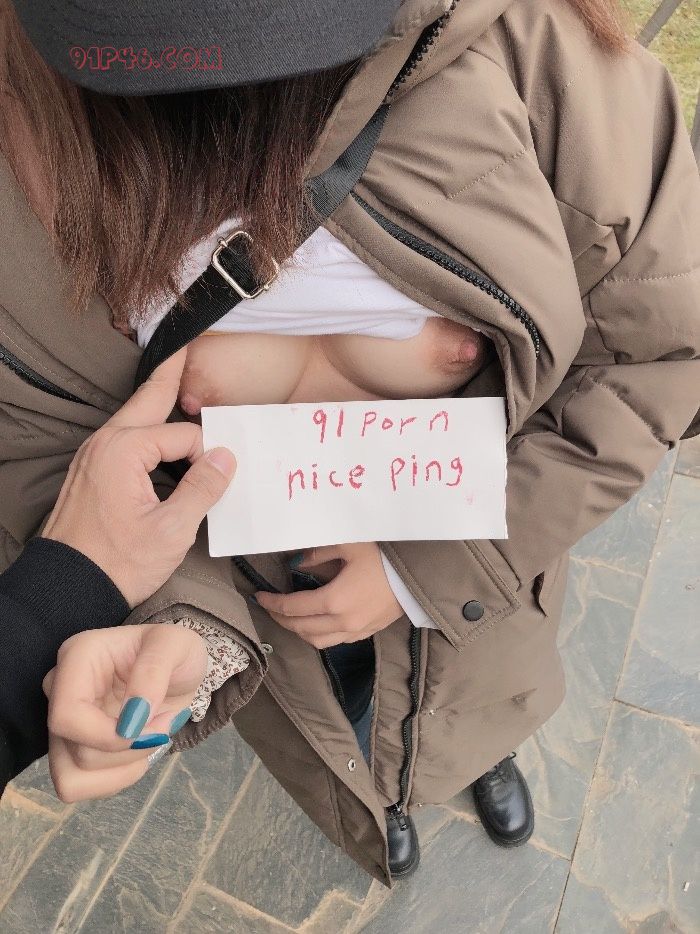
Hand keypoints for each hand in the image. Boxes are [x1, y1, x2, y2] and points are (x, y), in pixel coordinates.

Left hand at [42, 349, 235, 606]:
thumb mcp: (171, 529)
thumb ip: (203, 488)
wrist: (67, 588)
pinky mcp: (91, 471)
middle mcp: (104, 444)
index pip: (184, 436)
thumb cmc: (117, 562)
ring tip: (176, 380)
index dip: (207, 456)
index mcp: (124, 451)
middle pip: (148, 399)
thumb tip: (227, 456)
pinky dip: (145, 429)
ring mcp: (93, 456)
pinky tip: (158, 434)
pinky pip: (125, 438)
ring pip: (135, 418)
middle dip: (170, 374)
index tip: (218, 480)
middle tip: (185, 347)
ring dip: (158, 403)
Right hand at [43, 624, 206, 801]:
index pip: (67, 715)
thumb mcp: (176, 646)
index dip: (108, 735)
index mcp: (77, 657)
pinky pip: (81, 786)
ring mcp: (64, 723)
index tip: (151, 725)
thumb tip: (130, 721)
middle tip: (165, 723)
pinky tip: (139, 753)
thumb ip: (153, 673)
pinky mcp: (71, 748)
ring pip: (72, 777)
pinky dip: (117, 778)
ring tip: (151, 739)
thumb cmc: (174, 652)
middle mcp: (59, 690)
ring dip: (123, 769)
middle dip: (130, 749)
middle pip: (76, 750)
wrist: (176, 670)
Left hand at [255, 542, 402, 648]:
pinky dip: (319, 634)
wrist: (419, 574)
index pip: (292, 607)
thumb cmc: (384, 556)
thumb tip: (297, 562)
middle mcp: (342, 622)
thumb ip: (318, 553)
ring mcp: (356, 631)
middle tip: (269, 606)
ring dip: (298, 631)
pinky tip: (316, 622)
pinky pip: (335, 641)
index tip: (259, 595)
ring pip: (317, 641)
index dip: (272, 603)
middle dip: (280, 618)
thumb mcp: (348, 545)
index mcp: (334, 600)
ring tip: (289, 617)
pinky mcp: (368, 632)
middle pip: (301, 628)